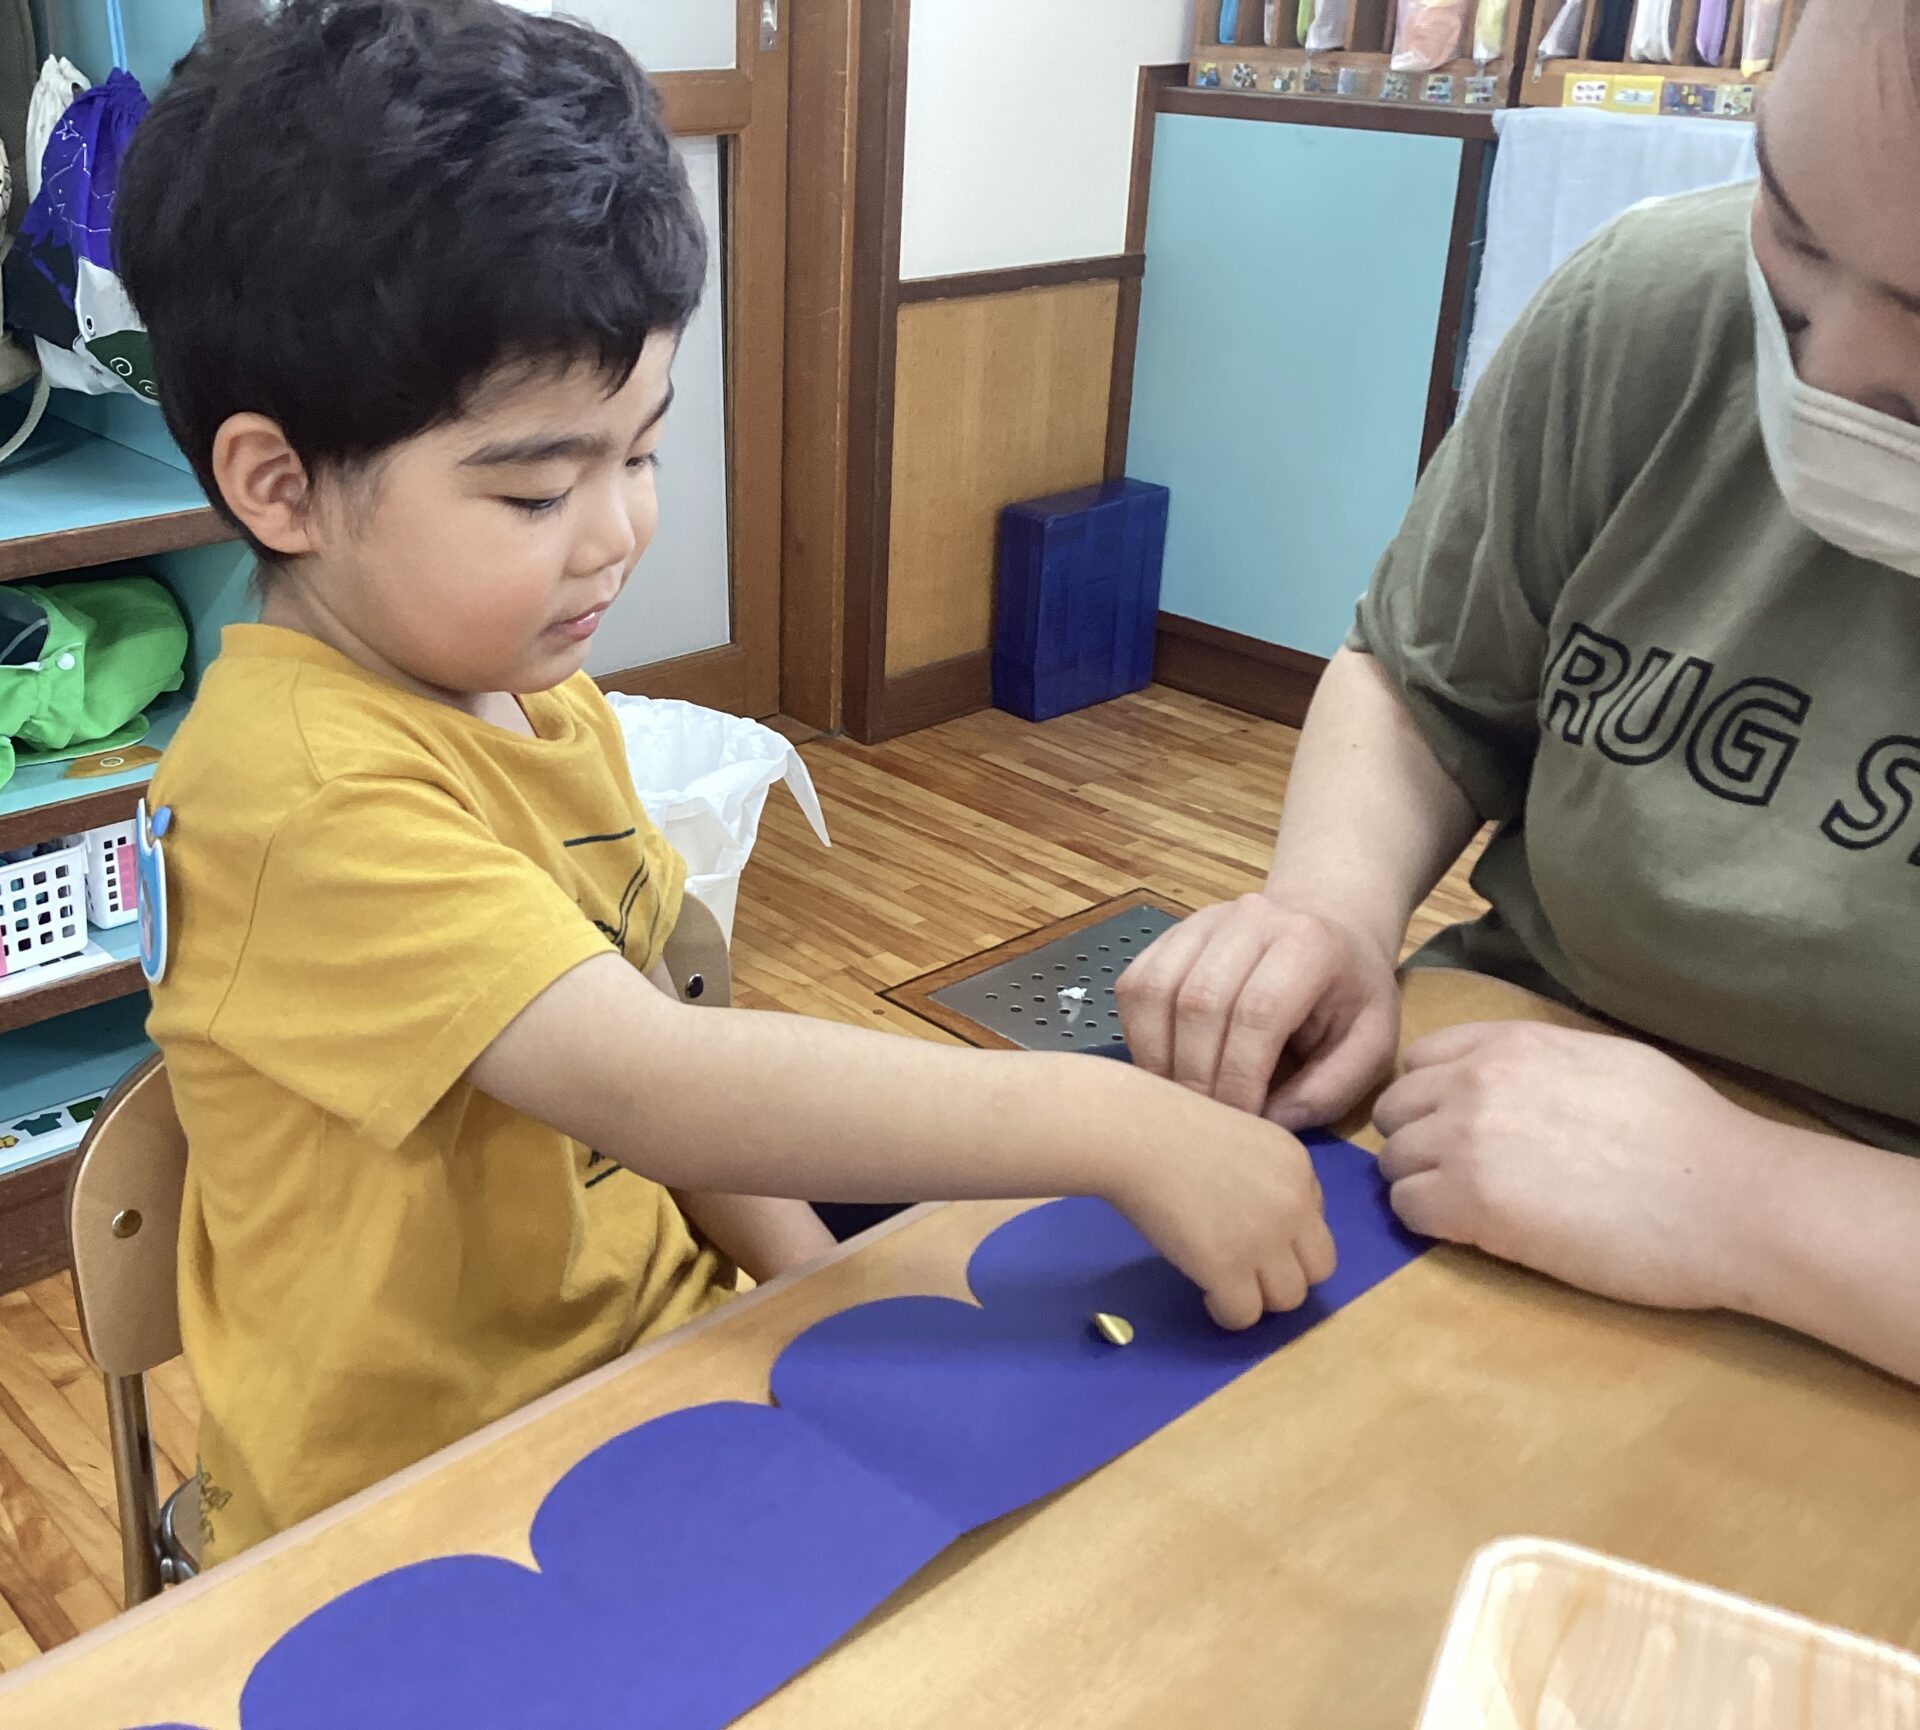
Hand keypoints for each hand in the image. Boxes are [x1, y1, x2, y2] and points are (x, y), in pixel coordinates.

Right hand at [1096, 1067, 1337, 1330]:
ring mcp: (1264, 1238)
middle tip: (1245, 1266)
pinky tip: (1205, 1292)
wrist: (1131, 1133)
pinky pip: (1245, 1315)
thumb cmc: (1165, 1126)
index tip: (1246, 1229)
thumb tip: (1256, 1220)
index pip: (1314, 1220)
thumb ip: (1260, 1176)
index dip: (1282, 1233)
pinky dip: (1226, 1312)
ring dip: (1258, 1296)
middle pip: (1318, 1267)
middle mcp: (1294, 1203)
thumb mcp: (1237, 1138)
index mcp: (1297, 1165)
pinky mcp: (1228, 1268)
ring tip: (1223, 1281)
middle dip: (1284, 1272)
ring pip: (1288, 1298)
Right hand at [1117, 894, 1400, 1130]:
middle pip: (1199, 1001)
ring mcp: (1202, 921)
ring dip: (1157, 1058)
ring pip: (1155, 991)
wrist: (1329, 931)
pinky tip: (1163, 1067)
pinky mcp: (1170, 935)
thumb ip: (1328, 1089)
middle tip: (1205, 1122)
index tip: (1241, 1123)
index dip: (1240, 1076)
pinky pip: (1134, 986)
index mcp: (1309, 944)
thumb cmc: (1350, 996)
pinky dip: (1139, 1035)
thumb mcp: (1371, 1045)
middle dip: (1196, 1075)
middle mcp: (1250, 919)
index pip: (1258, 1012)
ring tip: (1178, 1101)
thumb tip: (1266, 1124)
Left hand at [1375, 1022, 1759, 1310]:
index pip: (1420, 1059)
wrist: (1727, 1196)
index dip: (1432, 1097)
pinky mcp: (1470, 1204)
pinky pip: (1407, 1209)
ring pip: (1391, 1162)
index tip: (1457, 1127)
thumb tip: (1509, 1083)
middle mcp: (1475, 1082)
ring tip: (1470, 1209)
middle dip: (1416, 1142)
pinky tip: (1476, 1233)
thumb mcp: (1603, 1061)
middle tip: (1457, 1175)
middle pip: (1394, 1110)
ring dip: (1419, 1185)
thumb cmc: (1686, 1132)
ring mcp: (1467, 1141)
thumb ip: (1538, 1064)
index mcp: (1509, 1043)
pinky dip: (1428, 1223)